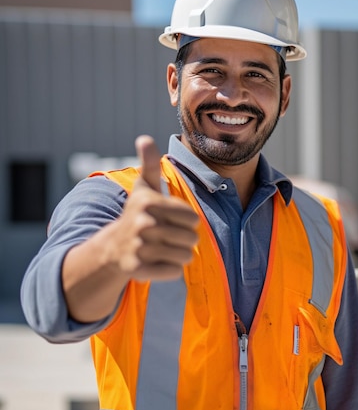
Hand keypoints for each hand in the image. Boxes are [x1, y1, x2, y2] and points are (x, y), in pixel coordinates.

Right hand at [112, 135, 198, 281]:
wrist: (113, 248)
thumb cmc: (138, 213)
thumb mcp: (144, 188)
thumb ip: (149, 163)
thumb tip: (145, 138)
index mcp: (149, 203)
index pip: (192, 218)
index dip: (186, 221)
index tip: (170, 220)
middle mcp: (142, 224)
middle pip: (191, 238)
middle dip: (184, 239)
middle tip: (167, 237)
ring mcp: (139, 248)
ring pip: (185, 256)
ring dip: (179, 255)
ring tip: (163, 249)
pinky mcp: (138, 270)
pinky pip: (174, 272)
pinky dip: (170, 269)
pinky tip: (156, 262)